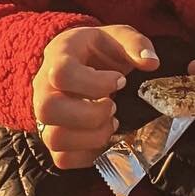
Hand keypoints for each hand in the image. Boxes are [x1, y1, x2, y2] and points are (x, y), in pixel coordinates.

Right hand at [32, 24, 159, 169]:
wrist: (79, 62)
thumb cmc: (98, 51)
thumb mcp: (117, 37)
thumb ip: (135, 44)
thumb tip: (151, 62)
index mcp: (58, 57)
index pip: (62, 73)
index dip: (95, 83)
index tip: (120, 80)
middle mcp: (43, 88)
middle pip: (49, 109)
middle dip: (91, 114)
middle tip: (113, 105)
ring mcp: (45, 116)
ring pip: (54, 138)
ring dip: (92, 137)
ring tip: (112, 123)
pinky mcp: (52, 138)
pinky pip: (62, 159)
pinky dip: (88, 155)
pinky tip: (104, 137)